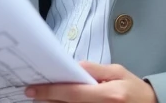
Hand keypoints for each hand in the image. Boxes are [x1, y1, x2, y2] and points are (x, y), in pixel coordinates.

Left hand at [25, 61, 157, 102]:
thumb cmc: (134, 88)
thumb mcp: (117, 72)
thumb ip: (94, 69)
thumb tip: (72, 67)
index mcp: (108, 95)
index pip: (72, 93)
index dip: (50, 92)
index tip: (32, 89)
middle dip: (48, 99)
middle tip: (33, 92)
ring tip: (43, 97)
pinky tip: (58, 102)